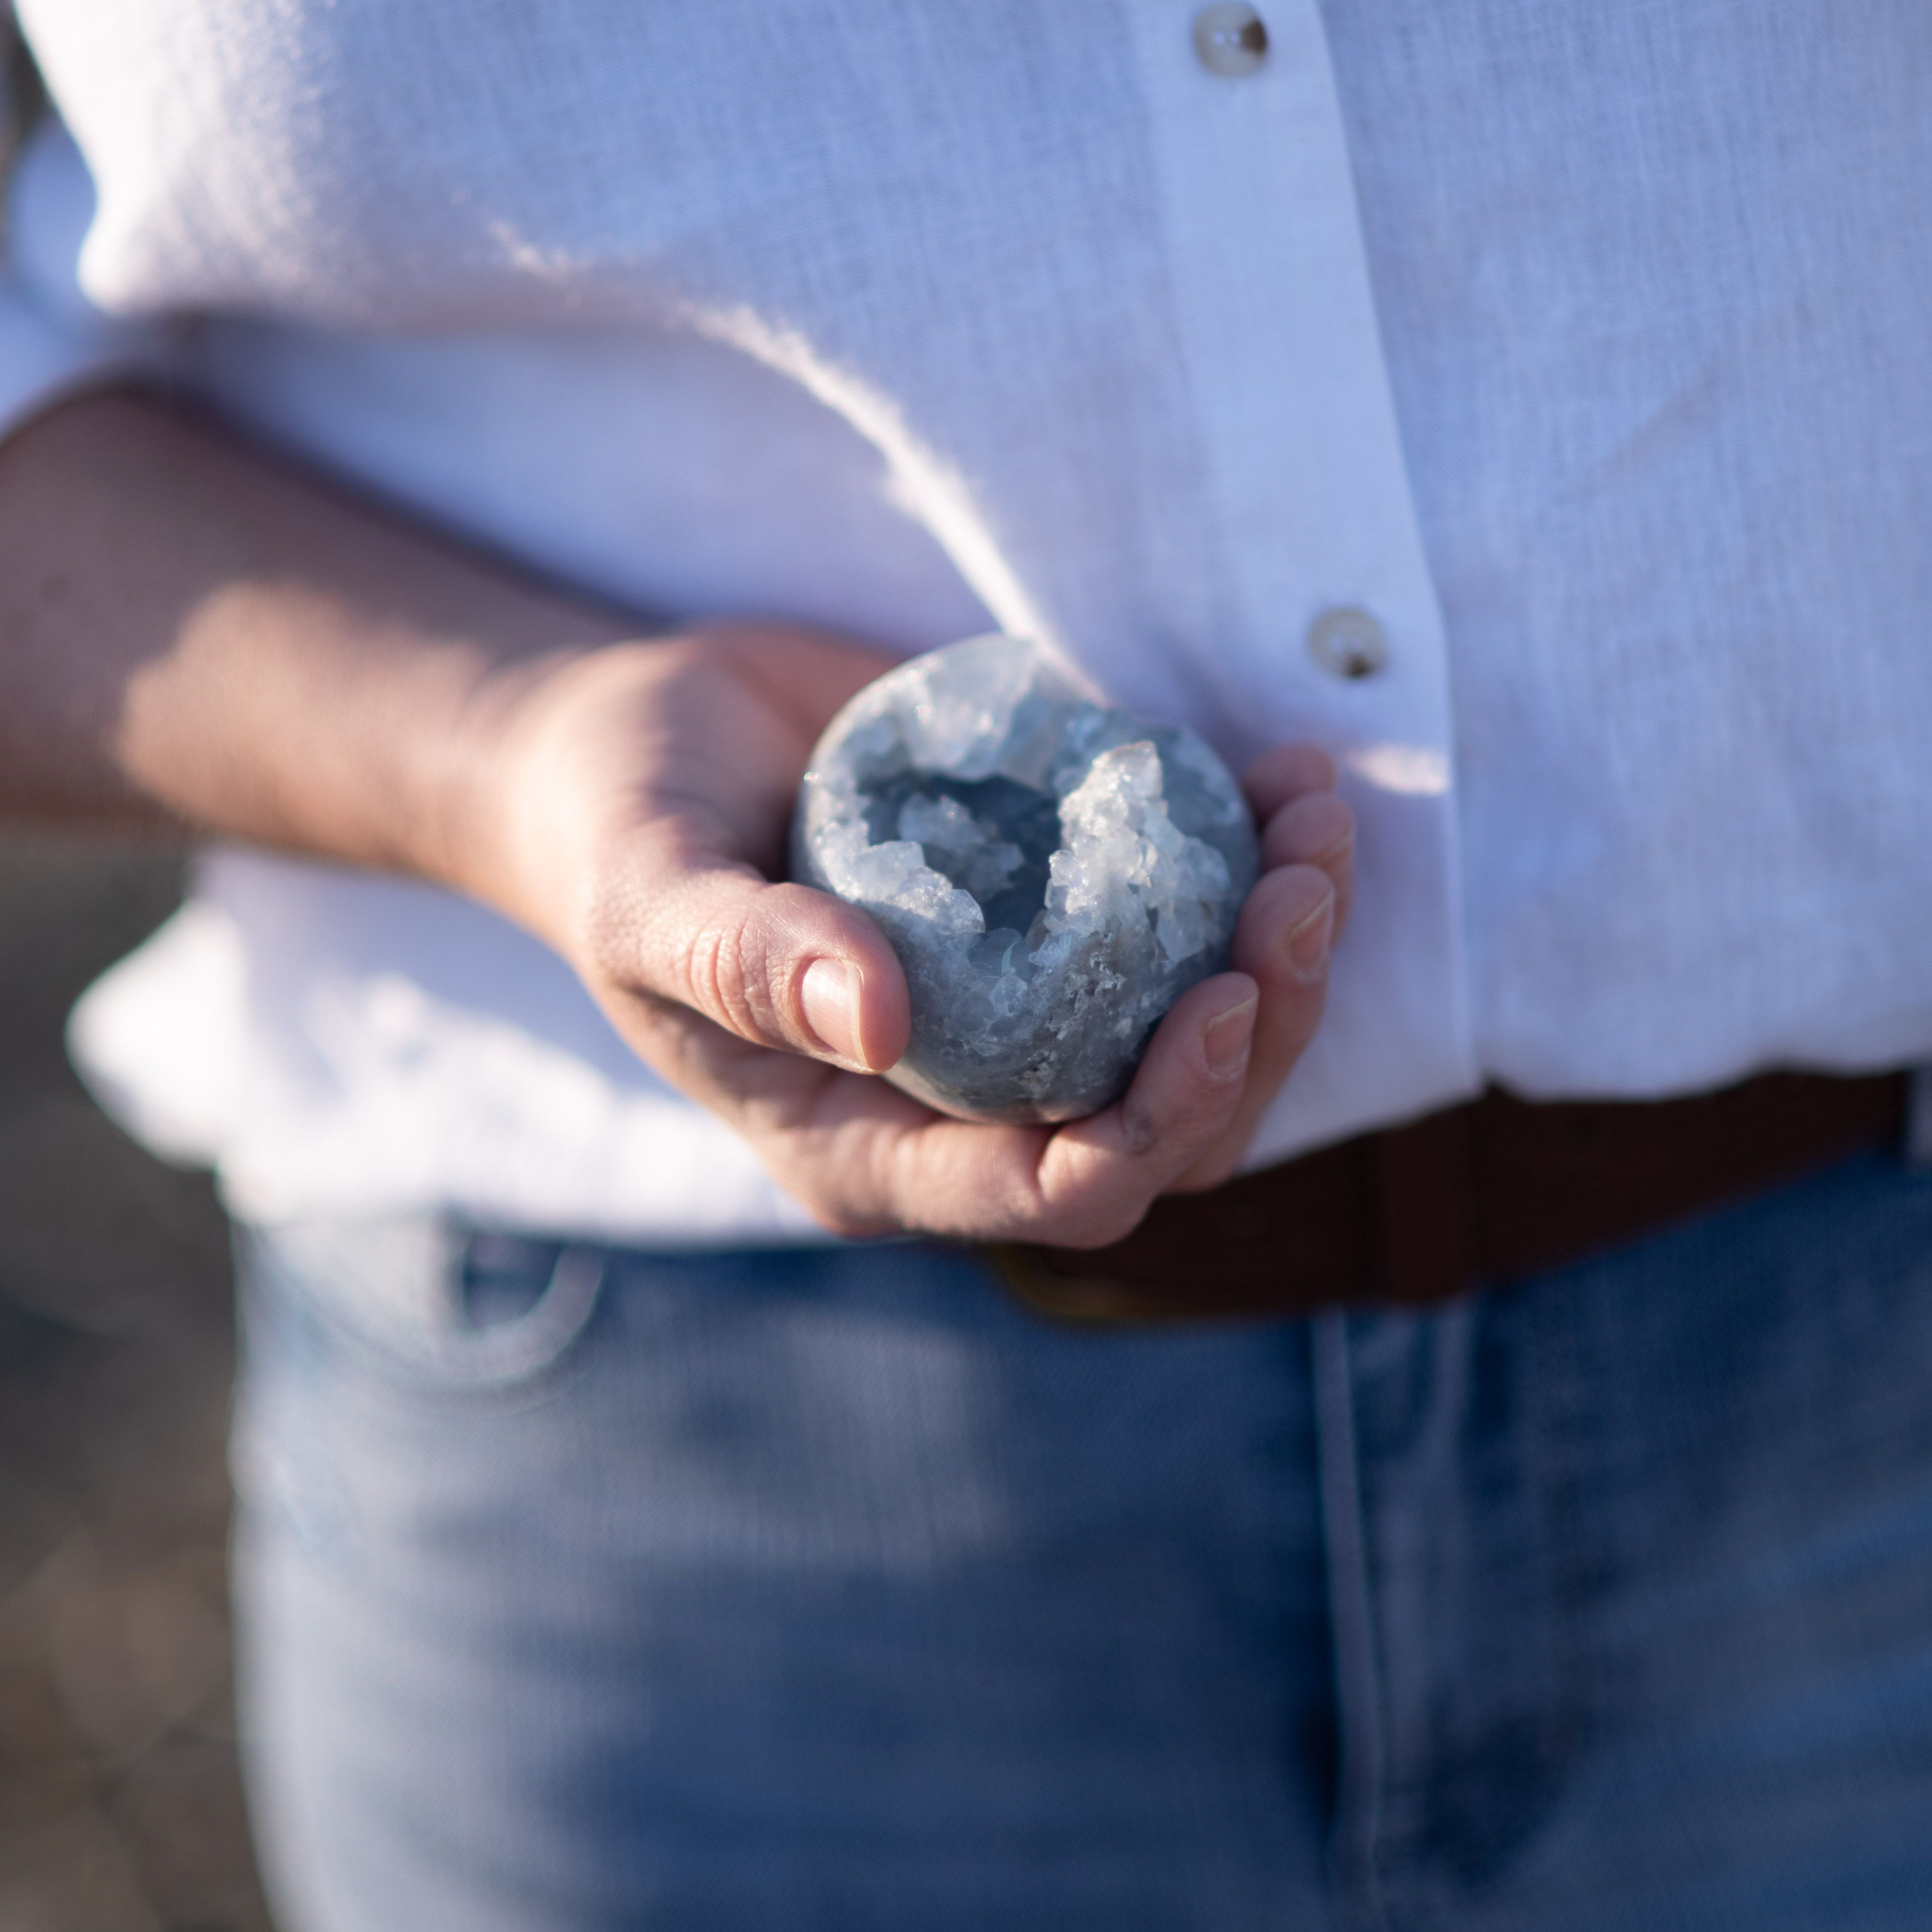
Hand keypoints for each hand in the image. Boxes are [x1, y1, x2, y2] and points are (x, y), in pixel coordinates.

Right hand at [460, 619, 1352, 1248]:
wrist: (638, 737)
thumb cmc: (616, 827)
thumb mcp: (644, 890)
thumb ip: (742, 958)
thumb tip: (878, 1019)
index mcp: (872, 1149)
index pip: (1053, 1193)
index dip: (1157, 1121)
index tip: (1219, 995)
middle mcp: (972, 1102)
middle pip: (1171, 1131)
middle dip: (1262, 1024)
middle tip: (1302, 883)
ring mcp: (1031, 1014)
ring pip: (1209, 1038)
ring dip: (1288, 942)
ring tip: (1315, 815)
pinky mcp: (1064, 923)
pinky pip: (1194, 930)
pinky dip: (1255, 860)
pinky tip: (1284, 772)